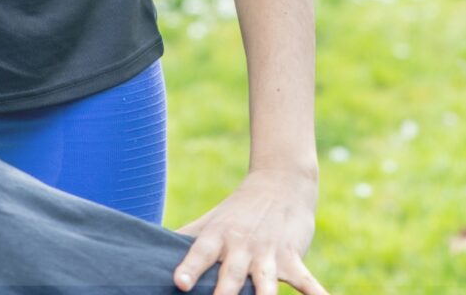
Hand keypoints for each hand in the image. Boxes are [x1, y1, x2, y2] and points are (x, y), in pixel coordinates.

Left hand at [173, 168, 327, 294]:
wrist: (281, 182)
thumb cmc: (238, 211)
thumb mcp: (210, 221)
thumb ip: (185, 239)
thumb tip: (149, 251)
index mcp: (218, 236)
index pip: (200, 253)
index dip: (190, 267)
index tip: (179, 282)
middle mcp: (242, 245)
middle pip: (231, 274)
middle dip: (224, 294)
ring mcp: (269, 253)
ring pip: (266, 282)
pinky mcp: (293, 257)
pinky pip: (307, 281)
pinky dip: (315, 294)